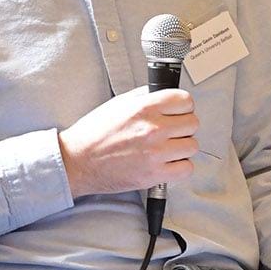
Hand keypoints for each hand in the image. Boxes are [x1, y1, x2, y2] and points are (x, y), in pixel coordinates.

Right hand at [60, 88, 198, 197]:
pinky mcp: (154, 175)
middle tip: (171, 131)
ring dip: (182, 147)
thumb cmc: (94, 133)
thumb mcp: (118, 104)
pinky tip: (167, 163)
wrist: (78, 161)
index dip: (183, 106)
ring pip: (192, 146)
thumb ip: (144, 98)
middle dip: (183, 126)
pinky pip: (186, 169)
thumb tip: (164, 95)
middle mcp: (152, 129)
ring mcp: (155, 153)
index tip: (178, 112)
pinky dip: (179, 167)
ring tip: (168, 148)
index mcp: (144, 107)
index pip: (185, 100)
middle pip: (192, 123)